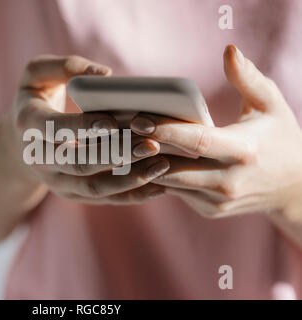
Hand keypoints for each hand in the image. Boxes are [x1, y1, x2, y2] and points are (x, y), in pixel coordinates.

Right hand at [8, 55, 169, 204]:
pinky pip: (102, 199)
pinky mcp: (71, 193)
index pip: (55, 129)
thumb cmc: (36, 99)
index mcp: (30, 124)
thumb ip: (67, 66)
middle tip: (151, 145)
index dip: (83, 127)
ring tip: (162, 166)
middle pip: (78, 163)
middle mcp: (39, 158)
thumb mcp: (37, 74)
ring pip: (93, 188)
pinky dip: (131, 195)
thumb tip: (105, 76)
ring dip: (129, 180)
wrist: (20, 141)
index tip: (113, 121)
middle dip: (116, 155)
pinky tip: (158, 186)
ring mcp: (55, 180)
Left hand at [131, 45, 301, 216]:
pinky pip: (176, 192)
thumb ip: (247, 78)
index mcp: (243, 151)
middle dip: (143, 151)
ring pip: (169, 183)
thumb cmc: (279, 138)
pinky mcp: (209, 210)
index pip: (197, 141)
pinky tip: (142, 160)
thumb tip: (228, 50)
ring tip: (121, 145)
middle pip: (173, 168)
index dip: (166, 130)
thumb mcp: (270, 105)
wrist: (294, 187)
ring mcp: (217, 201)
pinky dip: (159, 176)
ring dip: (144, 166)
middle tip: (116, 133)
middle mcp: (228, 181)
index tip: (138, 118)